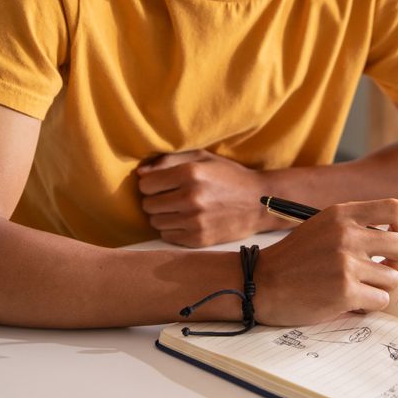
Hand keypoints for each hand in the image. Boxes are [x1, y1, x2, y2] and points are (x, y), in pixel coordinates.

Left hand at [137, 149, 275, 246]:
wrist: (258, 202)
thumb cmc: (228, 176)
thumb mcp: (202, 157)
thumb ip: (168, 160)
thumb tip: (140, 174)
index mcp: (190, 173)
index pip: (146, 184)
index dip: (151, 183)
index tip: (162, 183)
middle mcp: (191, 198)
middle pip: (148, 204)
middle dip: (155, 199)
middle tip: (171, 196)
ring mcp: (195, 221)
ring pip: (155, 222)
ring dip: (163, 215)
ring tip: (179, 208)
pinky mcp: (199, 239)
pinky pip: (167, 236)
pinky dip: (172, 228)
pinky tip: (186, 220)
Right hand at [254, 199, 397, 324]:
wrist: (260, 282)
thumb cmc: (292, 259)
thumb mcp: (322, 228)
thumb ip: (354, 227)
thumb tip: (396, 238)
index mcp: (341, 214)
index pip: (395, 209)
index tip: (395, 240)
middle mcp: (347, 235)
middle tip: (383, 271)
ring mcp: (346, 263)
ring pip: (393, 278)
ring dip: (379, 288)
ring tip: (358, 288)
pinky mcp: (345, 291)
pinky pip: (380, 300)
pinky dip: (369, 305)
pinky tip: (349, 301)